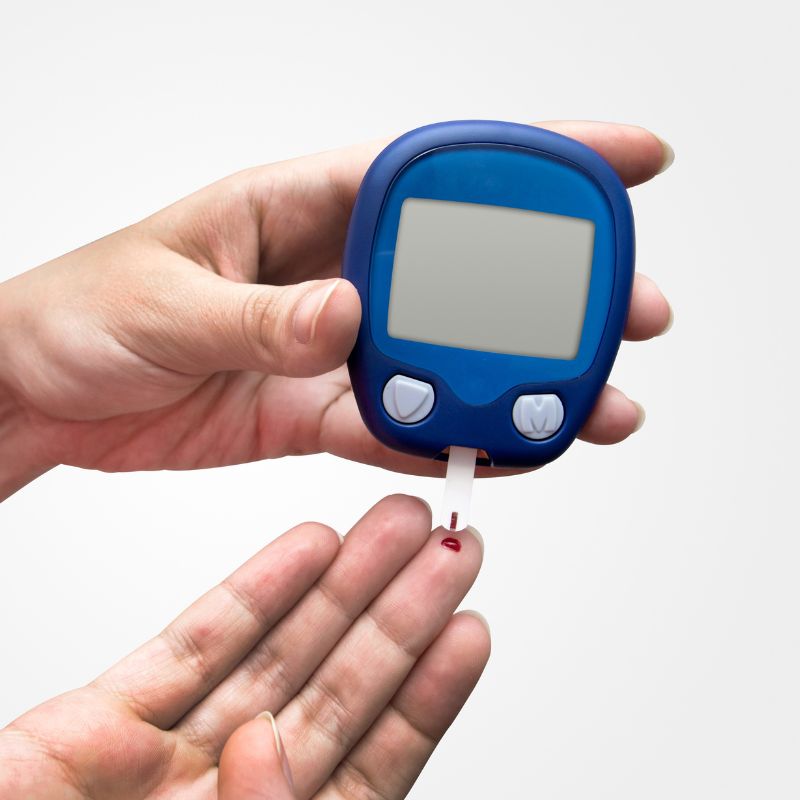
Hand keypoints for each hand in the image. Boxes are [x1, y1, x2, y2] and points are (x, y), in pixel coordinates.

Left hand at [0, 121, 672, 498]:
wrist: (46, 391)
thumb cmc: (83, 312)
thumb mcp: (164, 299)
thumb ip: (260, 314)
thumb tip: (349, 315)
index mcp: (304, 204)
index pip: (436, 171)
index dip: (536, 161)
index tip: (623, 162)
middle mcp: (336, 270)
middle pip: (470, 272)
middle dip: (560, 290)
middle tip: (630, 313)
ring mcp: (335, 344)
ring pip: (450, 358)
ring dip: (522, 380)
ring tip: (592, 404)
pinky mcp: (316, 408)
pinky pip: (400, 423)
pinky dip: (452, 439)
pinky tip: (507, 450)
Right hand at [0, 496, 487, 798]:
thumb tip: (273, 747)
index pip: (373, 760)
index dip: (425, 695)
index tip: (468, 630)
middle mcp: (231, 793)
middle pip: (335, 689)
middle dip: (396, 614)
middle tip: (449, 551)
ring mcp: (170, 754)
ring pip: (277, 650)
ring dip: (341, 584)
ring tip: (395, 528)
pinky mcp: (105, 722)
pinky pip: (192, 643)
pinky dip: (252, 590)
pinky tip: (306, 547)